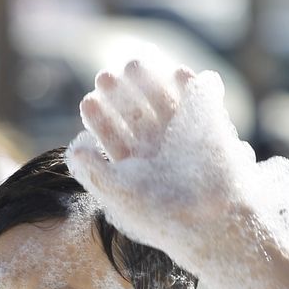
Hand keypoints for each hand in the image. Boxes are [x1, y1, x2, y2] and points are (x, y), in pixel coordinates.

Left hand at [66, 61, 254, 235]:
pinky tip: (178, 72)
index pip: (113, 137)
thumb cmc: (162, 215)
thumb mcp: (119, 195)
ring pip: (164, 104)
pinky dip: (191, 86)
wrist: (213, 224)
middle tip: (105, 76)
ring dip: (150, 83)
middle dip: (120, 95)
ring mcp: (184, 140)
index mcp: (138, 169)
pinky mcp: (211, 130)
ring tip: (134, 64)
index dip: (100, 119)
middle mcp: (159, 153)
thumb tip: (75, 147)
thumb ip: (93, 172)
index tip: (88, 101)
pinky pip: (200, 102)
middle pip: (135, 115)